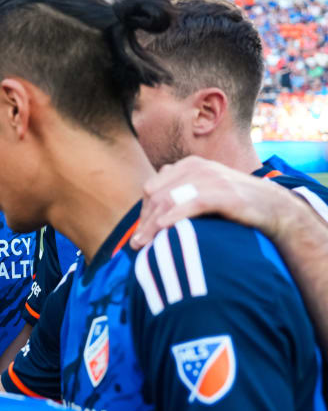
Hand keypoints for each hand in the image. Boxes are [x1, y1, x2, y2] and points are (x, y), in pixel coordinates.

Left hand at [131, 156, 294, 248]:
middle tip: (136, 245)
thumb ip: (180, 196)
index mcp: (188, 166)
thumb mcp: (204, 192)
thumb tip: (149, 219)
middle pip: (157, 196)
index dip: (143, 213)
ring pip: (169, 200)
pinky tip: (163, 231)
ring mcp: (211, 179)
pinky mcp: (224, 193)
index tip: (139, 235)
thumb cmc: (234, 205)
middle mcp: (197, 168)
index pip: (152, 188)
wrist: (274, 207)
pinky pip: (191, 203)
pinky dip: (173, 217)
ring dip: (152, 225)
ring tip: (142, 245)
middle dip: (144, 222)